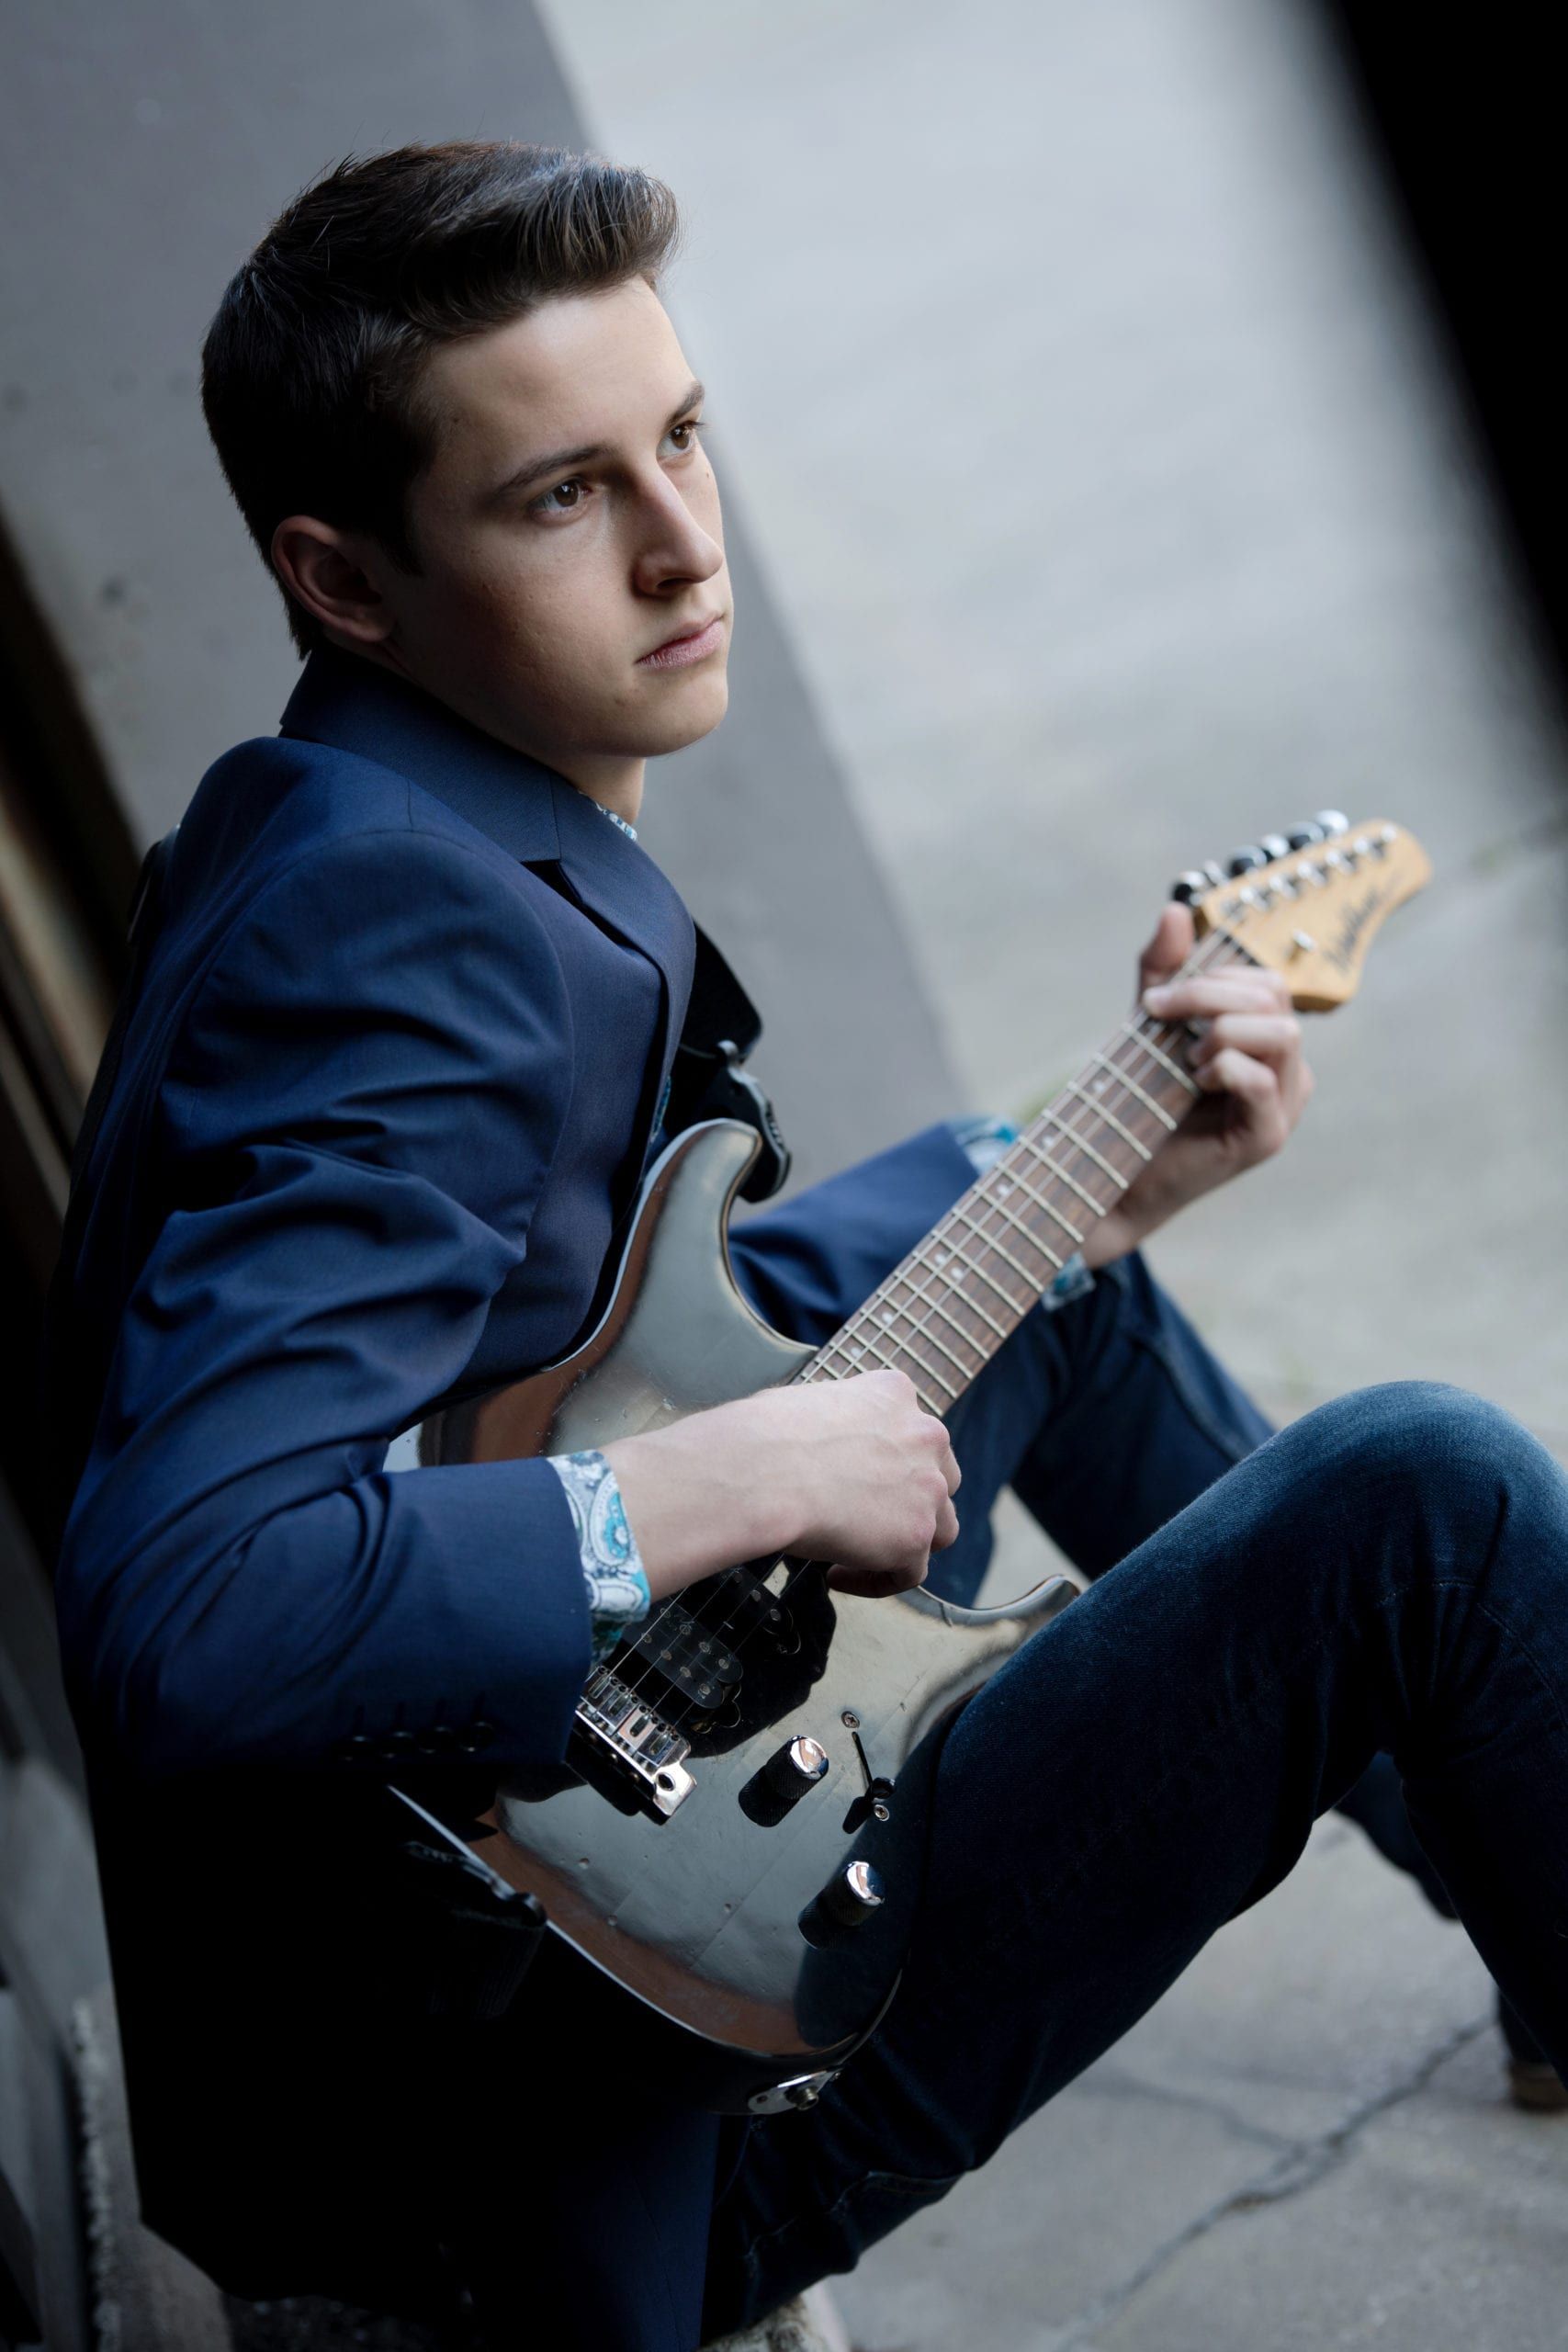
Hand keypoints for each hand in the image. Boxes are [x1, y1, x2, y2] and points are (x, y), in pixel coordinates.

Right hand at [603, 1369, 960, 1603]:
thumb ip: (833, 1421)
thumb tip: (812, 1445)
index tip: (853, 1482)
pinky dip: (877, 1580)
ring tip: (856, 1556)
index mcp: (895, 1393)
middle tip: (866, 1520)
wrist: (762, 1470)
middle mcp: (925, 1434)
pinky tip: (837, 1577)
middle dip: (909, 1501)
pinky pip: (911, 1572)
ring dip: (905, 1543)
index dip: (887, 1462)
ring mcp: (927, 1486)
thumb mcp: (803, 1402)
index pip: (909, 1431)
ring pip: (939, 1526)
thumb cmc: (763, 1435)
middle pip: (938, 1477)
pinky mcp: (916, 1534)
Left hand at [1083, 902, 1314, 1266]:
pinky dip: (1223, 1068)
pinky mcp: (1266, 1138)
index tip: (1155, 1000)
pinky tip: (1193, 1082)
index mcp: (1268, 1040)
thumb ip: (1162, 968)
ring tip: (1186, 1059)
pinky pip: (1263, 1082)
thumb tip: (1177, 908)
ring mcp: (1284, 1105)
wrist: (1115, 1173)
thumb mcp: (1149, 1023)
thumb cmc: (1139, 1099)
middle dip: (1209, 995)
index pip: (1267, 981)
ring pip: (1281, 1034)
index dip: (1212, 977)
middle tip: (1160, 1018)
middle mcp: (1288, 1070)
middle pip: (1275, 998)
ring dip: (1222, 1032)